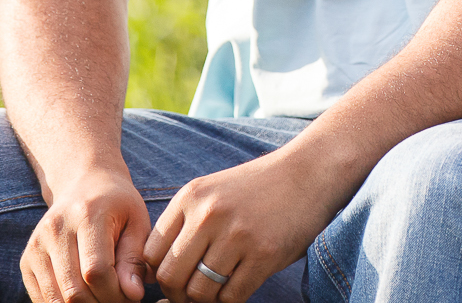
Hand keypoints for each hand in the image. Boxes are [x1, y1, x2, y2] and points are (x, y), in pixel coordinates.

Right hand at [20, 166, 151, 302]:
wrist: (84, 184)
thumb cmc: (117, 206)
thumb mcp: (137, 223)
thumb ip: (134, 259)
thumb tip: (133, 294)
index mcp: (87, 215)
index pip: (96, 271)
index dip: (115, 293)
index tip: (132, 295)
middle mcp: (55, 229)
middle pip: (74, 289)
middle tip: (119, 299)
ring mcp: (36, 246)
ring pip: (55, 298)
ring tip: (103, 297)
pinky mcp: (26, 260)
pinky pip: (42, 298)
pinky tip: (85, 295)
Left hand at [143, 148, 343, 302]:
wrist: (310, 171)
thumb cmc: (259, 188)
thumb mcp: (214, 192)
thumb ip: (185, 225)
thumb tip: (157, 276)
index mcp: (191, 197)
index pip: (151, 254)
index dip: (159, 275)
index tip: (176, 278)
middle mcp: (209, 215)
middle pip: (171, 277)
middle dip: (178, 295)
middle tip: (192, 294)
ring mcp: (238, 235)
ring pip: (200, 292)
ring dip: (207, 299)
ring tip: (219, 288)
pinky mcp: (265, 254)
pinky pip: (232, 296)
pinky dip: (232, 299)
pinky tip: (240, 283)